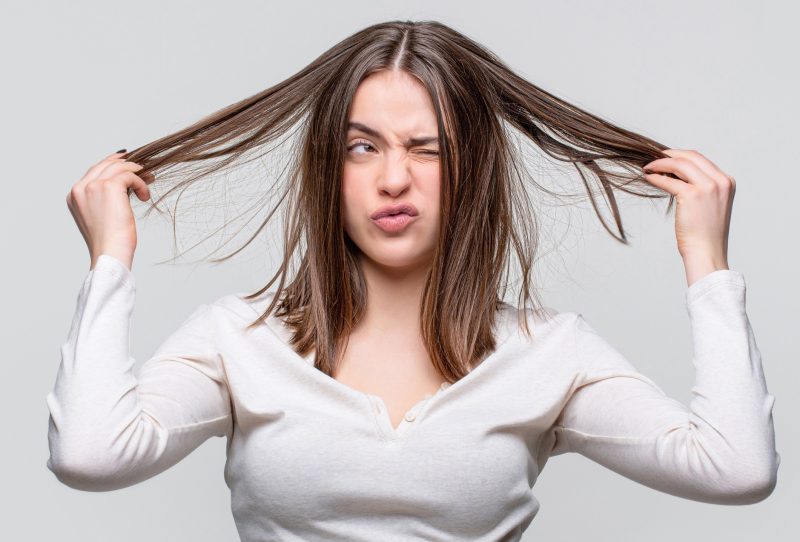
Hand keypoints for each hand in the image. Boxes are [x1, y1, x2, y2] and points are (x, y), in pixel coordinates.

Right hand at [66, 151, 150, 270]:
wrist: (109, 252)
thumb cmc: (108, 241)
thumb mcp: (99, 215)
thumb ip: (103, 197)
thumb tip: (124, 183)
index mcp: (74, 195)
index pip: (95, 170)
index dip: (113, 163)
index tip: (129, 164)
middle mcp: (80, 188)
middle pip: (106, 164)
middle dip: (127, 165)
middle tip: (144, 172)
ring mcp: (93, 186)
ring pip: (119, 167)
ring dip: (136, 174)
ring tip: (147, 184)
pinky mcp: (109, 187)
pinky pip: (130, 176)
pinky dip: (141, 184)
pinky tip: (145, 196)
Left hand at [642, 149, 734, 283]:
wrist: (706, 252)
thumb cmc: (704, 234)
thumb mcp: (709, 205)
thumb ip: (700, 188)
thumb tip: (674, 174)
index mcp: (727, 182)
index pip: (701, 159)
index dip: (681, 155)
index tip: (666, 157)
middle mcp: (720, 182)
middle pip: (691, 156)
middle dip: (670, 155)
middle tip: (654, 158)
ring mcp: (708, 187)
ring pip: (680, 164)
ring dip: (660, 163)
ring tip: (648, 167)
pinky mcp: (692, 195)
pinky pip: (669, 180)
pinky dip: (656, 177)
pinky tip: (648, 177)